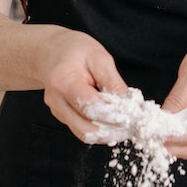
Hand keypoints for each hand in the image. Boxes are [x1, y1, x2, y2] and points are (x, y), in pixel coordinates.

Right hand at [38, 28, 127, 144]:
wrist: (52, 52)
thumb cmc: (75, 51)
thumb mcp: (99, 57)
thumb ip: (113, 82)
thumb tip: (129, 104)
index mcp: (64, 81)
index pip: (90, 106)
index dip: (113, 115)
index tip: (133, 116)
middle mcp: (56, 101)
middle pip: (85, 128)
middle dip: (112, 131)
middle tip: (133, 126)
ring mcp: (58, 111)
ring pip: (84, 134)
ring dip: (107, 134)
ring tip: (126, 127)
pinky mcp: (63, 117)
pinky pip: (82, 130)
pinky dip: (100, 131)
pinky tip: (113, 124)